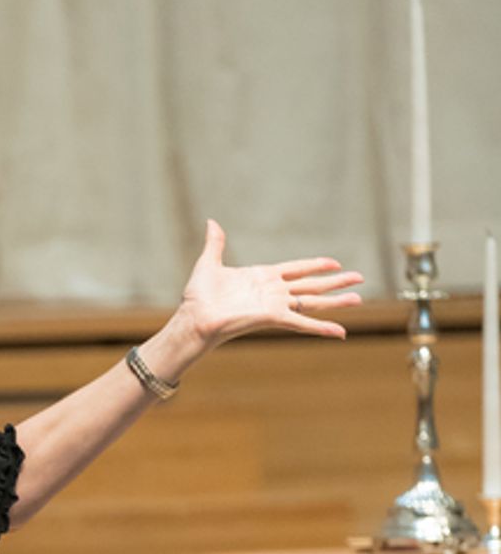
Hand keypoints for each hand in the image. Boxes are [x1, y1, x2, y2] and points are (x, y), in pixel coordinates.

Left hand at [166, 220, 362, 366]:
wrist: (194, 318)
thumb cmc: (198, 297)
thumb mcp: (209, 263)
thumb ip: (215, 244)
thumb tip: (212, 222)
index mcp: (262, 277)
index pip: (296, 269)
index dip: (315, 265)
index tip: (334, 263)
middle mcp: (273, 292)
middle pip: (312, 285)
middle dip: (336, 282)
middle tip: (360, 278)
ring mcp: (275, 305)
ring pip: (313, 301)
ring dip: (336, 301)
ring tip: (359, 298)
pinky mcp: (273, 317)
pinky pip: (302, 321)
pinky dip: (321, 327)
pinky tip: (341, 332)